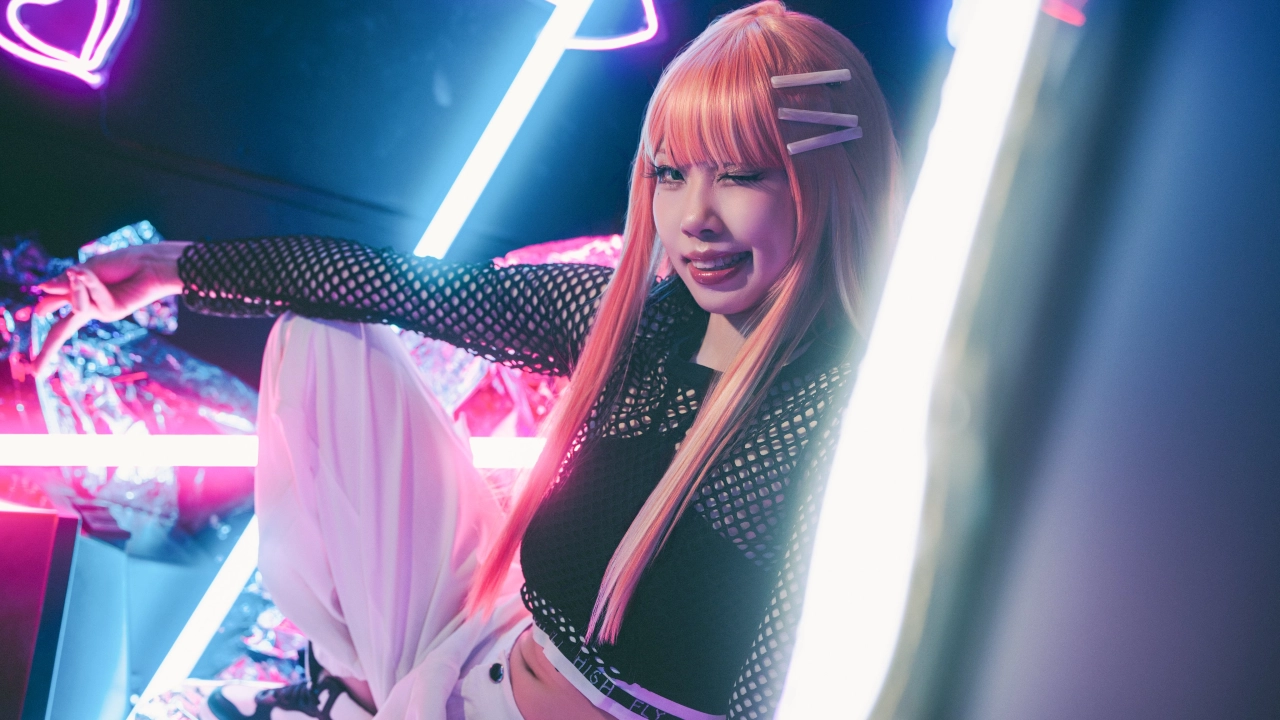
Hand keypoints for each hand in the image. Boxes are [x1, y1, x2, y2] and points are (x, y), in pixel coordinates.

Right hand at [30, 241, 190, 377]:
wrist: (152, 264)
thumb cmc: (124, 263)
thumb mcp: (87, 269)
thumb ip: (65, 282)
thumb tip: (41, 288)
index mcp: (82, 293)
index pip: (57, 303)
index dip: (45, 308)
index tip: (37, 316)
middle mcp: (90, 306)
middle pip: (62, 330)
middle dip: (47, 350)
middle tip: (35, 372)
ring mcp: (102, 312)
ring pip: (76, 306)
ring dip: (77, 286)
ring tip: (80, 272)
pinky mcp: (113, 313)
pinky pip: (92, 299)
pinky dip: (89, 283)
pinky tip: (84, 273)